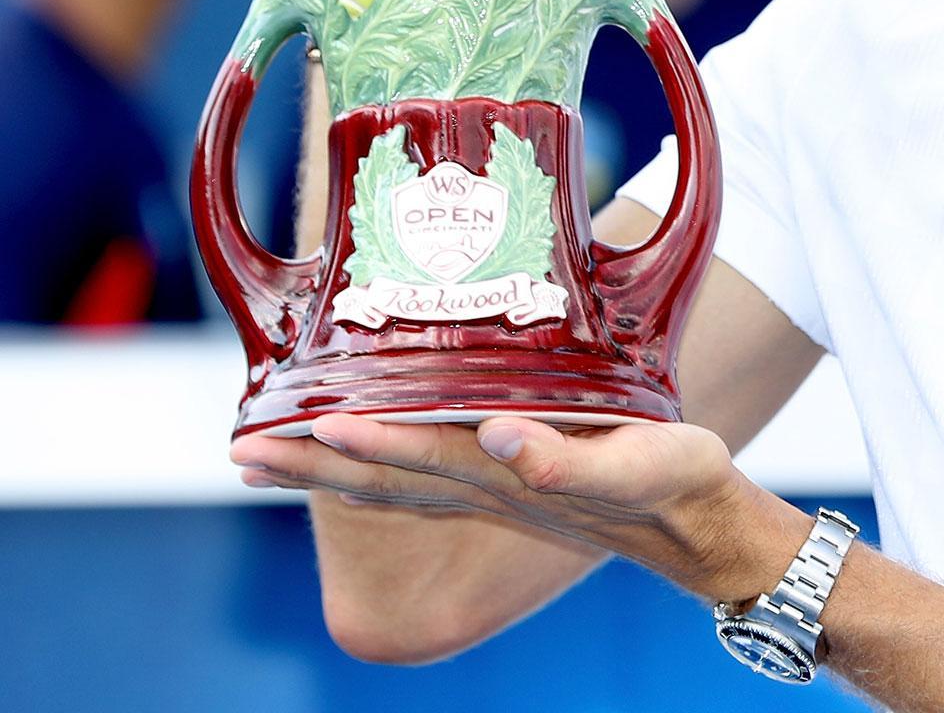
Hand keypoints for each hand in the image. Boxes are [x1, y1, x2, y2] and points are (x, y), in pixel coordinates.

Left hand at [230, 413, 805, 602]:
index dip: (360, 437)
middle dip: (311, 462)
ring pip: (390, 481)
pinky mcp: (505, 480)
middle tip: (241, 450)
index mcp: (508, 472)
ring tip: (262, 457)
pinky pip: (418, 479)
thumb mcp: (635, 461)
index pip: (417, 454)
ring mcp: (490, 488)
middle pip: (382, 477)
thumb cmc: (674, 483)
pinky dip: (371, 470)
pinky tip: (348, 461)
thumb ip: (565, 453)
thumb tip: (497, 433)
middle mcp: (485, 484)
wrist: (697, 526)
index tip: (301, 420)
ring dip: (325, 470)